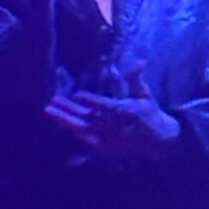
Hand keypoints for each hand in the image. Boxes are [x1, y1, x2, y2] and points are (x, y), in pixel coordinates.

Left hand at [44, 69, 180, 162]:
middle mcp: (113, 126)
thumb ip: (136, 78)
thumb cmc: (149, 113)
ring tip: (49, 111)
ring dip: (64, 119)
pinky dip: (75, 133)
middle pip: (86, 118)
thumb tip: (140, 61)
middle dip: (67, 111)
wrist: (158, 140)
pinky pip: (86, 140)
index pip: (104, 106)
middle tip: (51, 102)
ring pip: (82, 128)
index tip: (77, 94)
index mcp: (124, 111)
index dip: (91, 100)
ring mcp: (108, 138)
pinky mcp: (106, 147)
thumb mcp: (144, 94)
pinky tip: (62, 125)